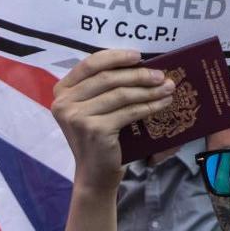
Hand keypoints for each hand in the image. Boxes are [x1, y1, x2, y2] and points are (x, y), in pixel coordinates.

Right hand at [51, 48, 172, 192]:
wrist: (94, 174)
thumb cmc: (98, 137)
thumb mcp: (92, 108)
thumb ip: (103, 87)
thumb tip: (139, 64)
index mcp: (62, 91)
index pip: (90, 64)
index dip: (115, 57)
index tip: (138, 56)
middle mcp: (64, 102)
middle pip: (108, 78)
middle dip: (138, 74)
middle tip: (161, 75)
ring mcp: (78, 116)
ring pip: (121, 94)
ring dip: (148, 90)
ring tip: (167, 88)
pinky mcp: (95, 130)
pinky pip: (128, 111)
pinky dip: (148, 106)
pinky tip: (162, 104)